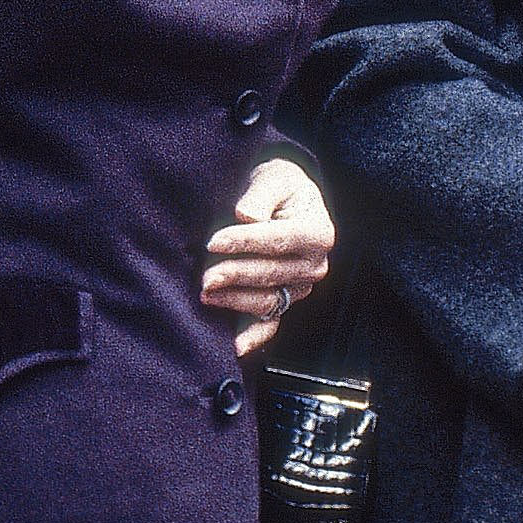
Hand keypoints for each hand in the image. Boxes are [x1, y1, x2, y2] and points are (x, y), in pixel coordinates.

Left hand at [204, 158, 333, 357]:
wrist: (286, 201)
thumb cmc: (279, 187)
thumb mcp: (274, 177)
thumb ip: (261, 194)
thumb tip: (245, 215)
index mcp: (317, 233)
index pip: (278, 240)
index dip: (245, 242)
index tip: (214, 241)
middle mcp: (314, 265)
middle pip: (271, 274)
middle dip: (235, 275)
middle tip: (205, 276)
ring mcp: (300, 288)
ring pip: (268, 301)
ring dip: (236, 300)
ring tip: (205, 292)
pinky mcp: (285, 302)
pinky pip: (272, 324)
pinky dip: (254, 336)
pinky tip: (235, 346)